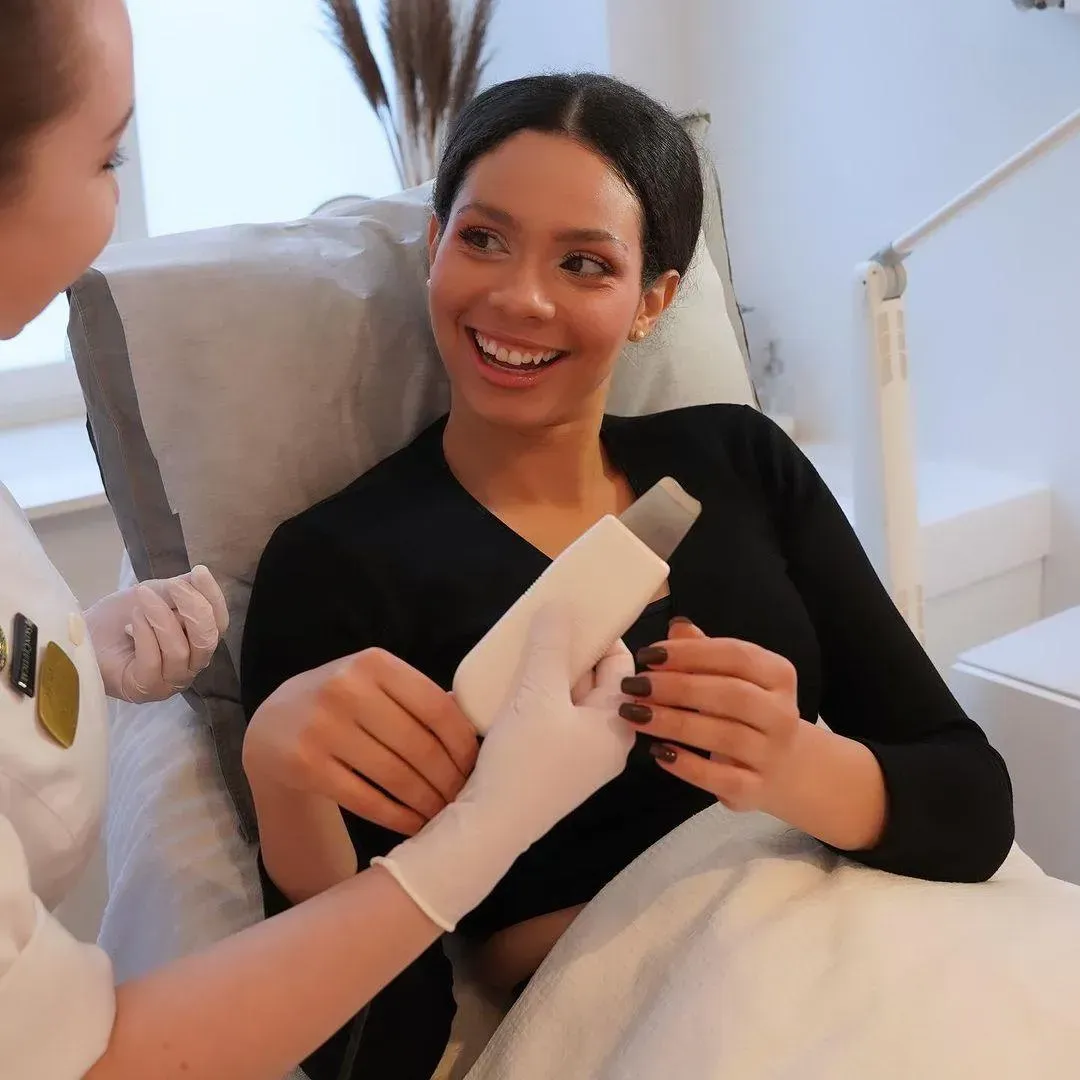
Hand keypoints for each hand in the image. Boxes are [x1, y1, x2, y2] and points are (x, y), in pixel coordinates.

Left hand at [86, 565, 229, 702]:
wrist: (81, 634)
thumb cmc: (120, 617)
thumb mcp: (156, 595)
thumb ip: (181, 589)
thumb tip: (200, 577)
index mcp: (197, 642)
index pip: (219, 623)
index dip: (213, 597)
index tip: (200, 571)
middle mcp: (190, 665)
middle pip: (207, 640)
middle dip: (194, 609)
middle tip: (174, 586)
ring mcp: (168, 681)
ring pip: (180, 651)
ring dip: (162, 619)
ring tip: (143, 599)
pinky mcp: (143, 689)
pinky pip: (153, 662)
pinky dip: (145, 635)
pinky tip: (131, 622)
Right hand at [242, 649, 478, 835]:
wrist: (271, 725)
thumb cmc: (340, 703)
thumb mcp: (373, 684)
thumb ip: (416, 697)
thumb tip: (476, 727)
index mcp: (373, 662)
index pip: (436, 706)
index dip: (462, 744)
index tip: (477, 767)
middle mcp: (346, 688)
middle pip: (418, 745)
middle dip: (449, 779)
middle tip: (464, 800)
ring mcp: (322, 727)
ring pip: (395, 775)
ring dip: (427, 802)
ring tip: (443, 815)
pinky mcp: (305, 764)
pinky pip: (365, 799)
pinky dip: (397, 816)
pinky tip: (413, 824)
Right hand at [372, 607, 635, 930]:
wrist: (492, 827)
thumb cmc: (526, 760)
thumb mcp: (536, 693)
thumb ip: (550, 646)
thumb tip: (560, 607)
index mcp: (618, 724)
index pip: (622, 665)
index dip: (601, 634)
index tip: (576, 611)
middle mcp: (608, 742)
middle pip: (597, 682)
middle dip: (572, 652)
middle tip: (546, 626)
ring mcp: (582, 758)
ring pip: (573, 701)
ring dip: (553, 674)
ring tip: (527, 650)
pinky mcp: (555, 768)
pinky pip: (555, 721)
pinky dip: (540, 699)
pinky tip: (516, 687)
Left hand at [622, 617, 802, 813]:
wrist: (788, 769)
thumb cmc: (749, 712)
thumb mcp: (734, 677)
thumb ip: (705, 652)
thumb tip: (676, 627)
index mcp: (778, 675)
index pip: (736, 656)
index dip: (690, 653)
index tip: (648, 655)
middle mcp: (781, 714)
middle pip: (730, 695)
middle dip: (677, 687)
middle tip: (635, 685)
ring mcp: (771, 755)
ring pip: (724, 737)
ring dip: (674, 723)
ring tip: (634, 714)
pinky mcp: (756, 790)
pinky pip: (721, 778)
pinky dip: (688, 766)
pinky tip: (658, 752)